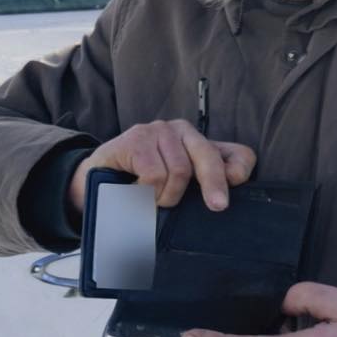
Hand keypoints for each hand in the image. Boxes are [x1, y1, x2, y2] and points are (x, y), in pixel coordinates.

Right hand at [67, 119, 256, 217]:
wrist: (97, 178)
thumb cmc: (142, 184)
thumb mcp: (177, 190)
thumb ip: (201, 187)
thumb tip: (227, 189)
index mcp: (198, 144)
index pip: (235, 153)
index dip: (239, 170)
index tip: (233, 194)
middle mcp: (181, 131)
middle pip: (209, 155)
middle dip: (213, 183)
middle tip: (216, 206)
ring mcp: (158, 130)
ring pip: (179, 170)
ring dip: (165, 196)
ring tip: (151, 200)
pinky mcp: (136, 138)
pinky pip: (154, 173)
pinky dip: (146, 192)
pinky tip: (136, 192)